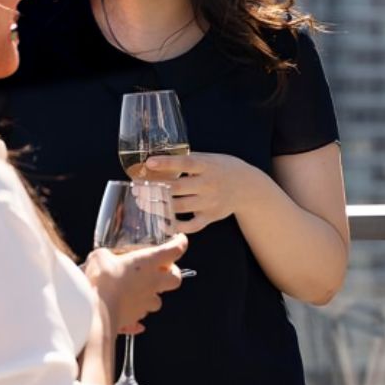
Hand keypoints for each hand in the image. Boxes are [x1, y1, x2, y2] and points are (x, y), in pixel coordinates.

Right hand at [83, 234, 186, 333]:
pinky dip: (136, 313)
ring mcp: (147, 302)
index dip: (180, 243)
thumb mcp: (100, 257)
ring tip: (139, 291)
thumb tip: (104, 257)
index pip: (175, 250)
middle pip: (176, 279)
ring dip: (152, 294)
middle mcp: (153, 282)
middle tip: (162, 269)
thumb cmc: (102, 280)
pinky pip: (141, 315)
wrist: (97, 311)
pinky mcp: (137, 317)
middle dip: (172, 273)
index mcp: (149, 262)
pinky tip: (127, 311)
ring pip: (158, 300)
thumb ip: (106, 255)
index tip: (179, 240)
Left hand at [145, 152, 260, 233]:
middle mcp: (209, 184)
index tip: (149, 163)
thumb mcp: (209, 158)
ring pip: (180, 207)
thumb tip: (160, 160)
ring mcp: (210, 202)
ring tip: (143, 203)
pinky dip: (176, 226)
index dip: (167, 163)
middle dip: (154, 189)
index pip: (185, 163)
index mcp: (207, 166)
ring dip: (159, 206)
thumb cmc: (222, 168)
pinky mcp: (211, 216)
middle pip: (177, 188)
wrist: (247, 187)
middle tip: (137, 189)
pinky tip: (162, 223)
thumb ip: (188, 161)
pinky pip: (191, 225)